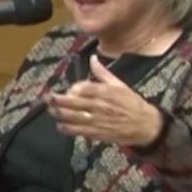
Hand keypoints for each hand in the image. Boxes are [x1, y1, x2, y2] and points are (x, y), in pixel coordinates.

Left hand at [45, 55, 162, 146]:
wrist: (144, 124)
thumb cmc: (131, 103)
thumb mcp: (119, 84)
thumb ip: (103, 72)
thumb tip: (92, 58)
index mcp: (105, 92)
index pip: (83, 88)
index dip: (72, 88)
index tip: (67, 89)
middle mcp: (99, 106)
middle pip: (74, 102)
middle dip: (58, 100)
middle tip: (47, 97)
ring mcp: (97, 120)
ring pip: (74, 117)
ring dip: (60, 113)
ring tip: (50, 109)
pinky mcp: (97, 133)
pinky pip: (79, 131)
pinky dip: (68, 129)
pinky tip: (60, 126)